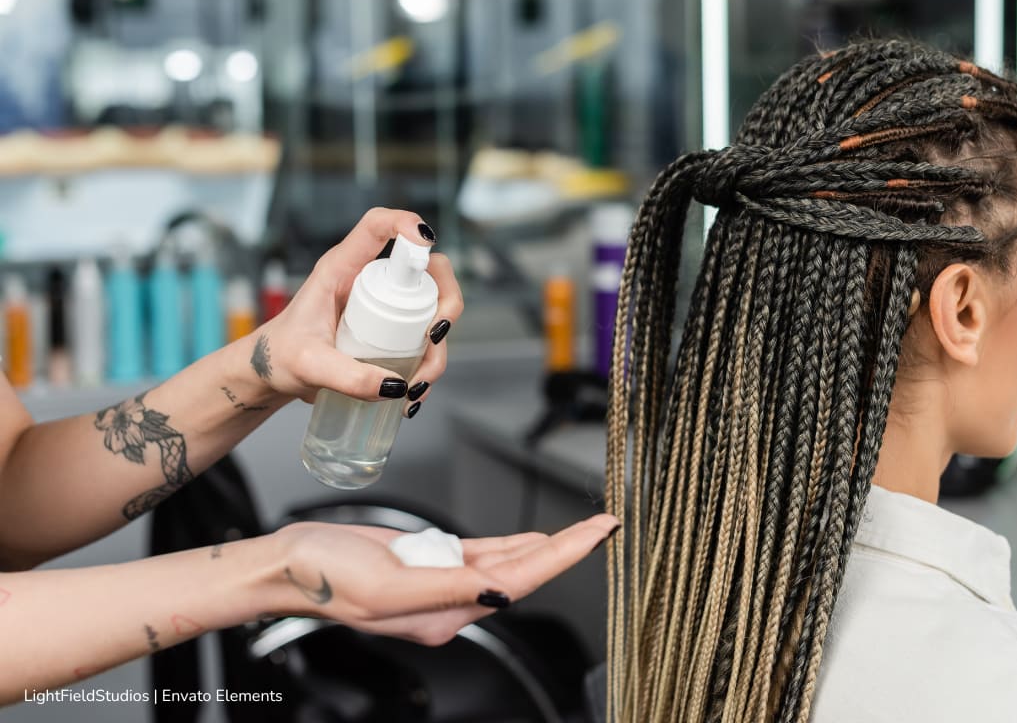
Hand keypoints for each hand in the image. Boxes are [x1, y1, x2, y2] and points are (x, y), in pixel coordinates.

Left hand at [251, 208, 462, 404]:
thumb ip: (346, 376)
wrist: (274, 374)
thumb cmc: (280, 356)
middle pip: (428, 270)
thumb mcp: (308, 365)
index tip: (426, 243)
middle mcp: (370, 281)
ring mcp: (385, 306)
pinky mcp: (391, 332)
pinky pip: (424, 341)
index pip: (377, 226)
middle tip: (433, 338)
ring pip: (433, 312)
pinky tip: (412, 393)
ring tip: (414, 387)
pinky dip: (428, 366)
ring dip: (437, 349)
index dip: (406, 223)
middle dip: (445, 302)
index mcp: (342, 268)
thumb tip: (395, 385)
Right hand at [267, 514, 619, 644]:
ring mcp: (440, 584)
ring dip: (546, 545)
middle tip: (606, 523)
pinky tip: (533, 538)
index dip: (564, 555)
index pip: (521, 582)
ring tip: (585, 530)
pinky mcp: (428, 564)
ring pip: (507, 562)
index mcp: (445, 616)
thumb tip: (504, 588)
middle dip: (567, 548)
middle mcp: (450, 604)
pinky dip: (512, 544)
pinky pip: (481, 554)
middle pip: (524, 573)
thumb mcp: (387, 585)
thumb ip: (448, 587)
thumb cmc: (325, 574)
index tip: (599, 532)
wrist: (288, 562)